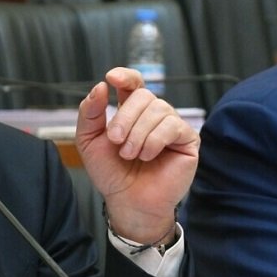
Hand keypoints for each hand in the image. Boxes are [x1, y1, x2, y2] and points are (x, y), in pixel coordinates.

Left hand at [75, 67, 198, 242]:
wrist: (126, 200)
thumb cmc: (110, 172)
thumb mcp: (88, 140)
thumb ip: (90, 112)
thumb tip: (100, 86)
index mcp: (130, 111)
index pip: (133, 83)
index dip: (125, 76)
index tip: (112, 78)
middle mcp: (153, 114)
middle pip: (143, 95)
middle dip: (125, 118)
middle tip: (115, 142)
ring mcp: (171, 125)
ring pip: (158, 109)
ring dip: (138, 134)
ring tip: (130, 155)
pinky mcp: (187, 140)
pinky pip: (172, 126)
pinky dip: (154, 141)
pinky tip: (147, 156)